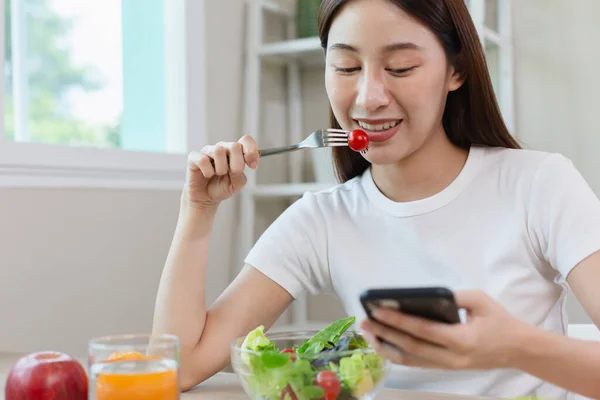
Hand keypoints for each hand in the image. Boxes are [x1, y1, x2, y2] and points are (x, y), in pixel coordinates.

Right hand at [184, 136, 259, 209]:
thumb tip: (238, 168)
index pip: (245, 140)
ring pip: (218, 150)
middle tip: (232, 173)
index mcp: (234, 152)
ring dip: (221, 168)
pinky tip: (207, 175)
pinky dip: (208, 172)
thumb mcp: (236, 185)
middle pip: (234, 146)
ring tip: (217, 174)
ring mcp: (207, 151)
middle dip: (236, 164)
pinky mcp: (194, 157)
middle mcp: (222, 148)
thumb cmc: (221, 187)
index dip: (251, 151)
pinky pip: (203, 160)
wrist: (205, 198)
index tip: (252, 165)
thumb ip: (241, 175)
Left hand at [359, 290, 531, 369]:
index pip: (423, 331)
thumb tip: (422, 295)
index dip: (398, 321)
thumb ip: (453, 297)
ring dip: (386, 346)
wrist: (518, 349)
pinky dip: (396, 354)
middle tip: (365, 321)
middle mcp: (451, 358)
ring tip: (368, 333)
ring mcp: (447, 367)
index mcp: (462, 340)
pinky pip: (415, 363)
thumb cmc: (499, 321)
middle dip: (384, 334)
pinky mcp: (444, 368)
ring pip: (410, 360)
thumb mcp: (480, 301)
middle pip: (411, 347)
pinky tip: (383, 342)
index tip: (378, 311)